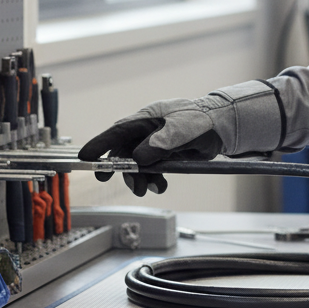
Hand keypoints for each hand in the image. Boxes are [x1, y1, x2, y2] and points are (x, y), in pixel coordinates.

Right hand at [78, 81, 283, 196]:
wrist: (224, 127)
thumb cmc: (203, 120)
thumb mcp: (182, 129)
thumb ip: (161, 143)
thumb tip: (139, 158)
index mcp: (147, 118)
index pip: (118, 131)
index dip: (99, 144)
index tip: (84, 158)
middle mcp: (148, 131)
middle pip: (124, 151)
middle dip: (117, 166)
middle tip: (107, 178)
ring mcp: (157, 144)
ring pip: (138, 164)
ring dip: (138, 178)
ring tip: (145, 189)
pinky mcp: (167, 155)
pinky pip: (153, 170)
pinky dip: (154, 180)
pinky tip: (160, 186)